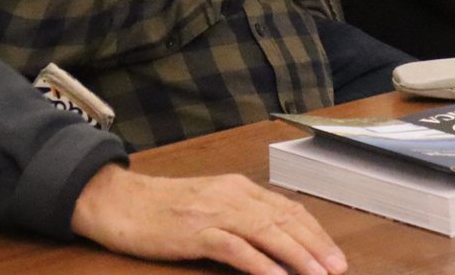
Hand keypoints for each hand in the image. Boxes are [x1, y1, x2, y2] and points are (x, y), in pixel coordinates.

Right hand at [70, 165, 347, 274]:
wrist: (115, 200)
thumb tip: (273, 240)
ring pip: (267, 232)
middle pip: (284, 220)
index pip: (287, 209)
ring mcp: (213, 211)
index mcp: (236, 187)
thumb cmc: (158, 208)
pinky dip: (260, 263)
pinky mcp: (194, 230)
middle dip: (315, 246)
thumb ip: (238, 217)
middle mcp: (231, 194)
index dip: (315, 233)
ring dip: (297, 255)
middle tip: (339, 269)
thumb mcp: (206, 206)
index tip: (334, 255)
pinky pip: (235, 248)